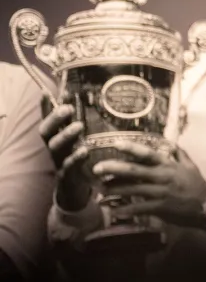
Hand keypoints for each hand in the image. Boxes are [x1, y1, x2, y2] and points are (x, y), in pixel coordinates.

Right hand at [38, 93, 91, 210]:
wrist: (74, 190)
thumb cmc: (75, 160)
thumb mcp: (74, 141)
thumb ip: (74, 125)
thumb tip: (78, 102)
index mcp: (54, 138)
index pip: (47, 119)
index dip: (44, 107)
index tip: (45, 91)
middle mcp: (53, 148)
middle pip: (46, 131)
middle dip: (55, 118)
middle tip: (68, 108)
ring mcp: (58, 161)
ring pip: (55, 147)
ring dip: (66, 135)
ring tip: (79, 126)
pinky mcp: (66, 175)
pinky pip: (68, 166)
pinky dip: (75, 158)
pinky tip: (84, 151)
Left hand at [92, 141, 205, 231]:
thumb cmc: (198, 185)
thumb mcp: (190, 166)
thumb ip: (179, 154)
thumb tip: (169, 142)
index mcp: (168, 165)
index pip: (147, 154)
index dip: (131, 148)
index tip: (115, 143)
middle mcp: (163, 177)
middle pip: (134, 171)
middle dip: (114, 169)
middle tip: (97, 168)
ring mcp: (161, 192)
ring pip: (133, 190)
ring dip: (115, 190)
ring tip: (100, 190)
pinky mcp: (161, 207)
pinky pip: (140, 208)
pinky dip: (127, 210)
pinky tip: (114, 211)